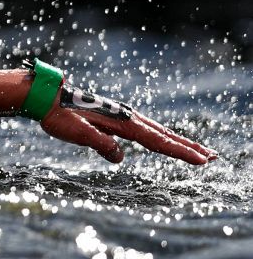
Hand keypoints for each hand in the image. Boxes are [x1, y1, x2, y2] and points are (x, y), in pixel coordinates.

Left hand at [39, 85, 217, 164]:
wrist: (46, 97)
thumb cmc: (58, 116)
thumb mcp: (76, 133)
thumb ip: (99, 144)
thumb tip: (119, 158)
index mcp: (121, 123)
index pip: (156, 141)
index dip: (180, 152)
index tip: (201, 161)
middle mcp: (126, 118)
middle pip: (164, 135)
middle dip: (188, 147)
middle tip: (213, 157)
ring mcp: (122, 117)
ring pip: (156, 131)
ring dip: (178, 142)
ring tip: (197, 151)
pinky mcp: (115, 118)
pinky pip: (144, 130)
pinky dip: (160, 137)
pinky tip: (163, 142)